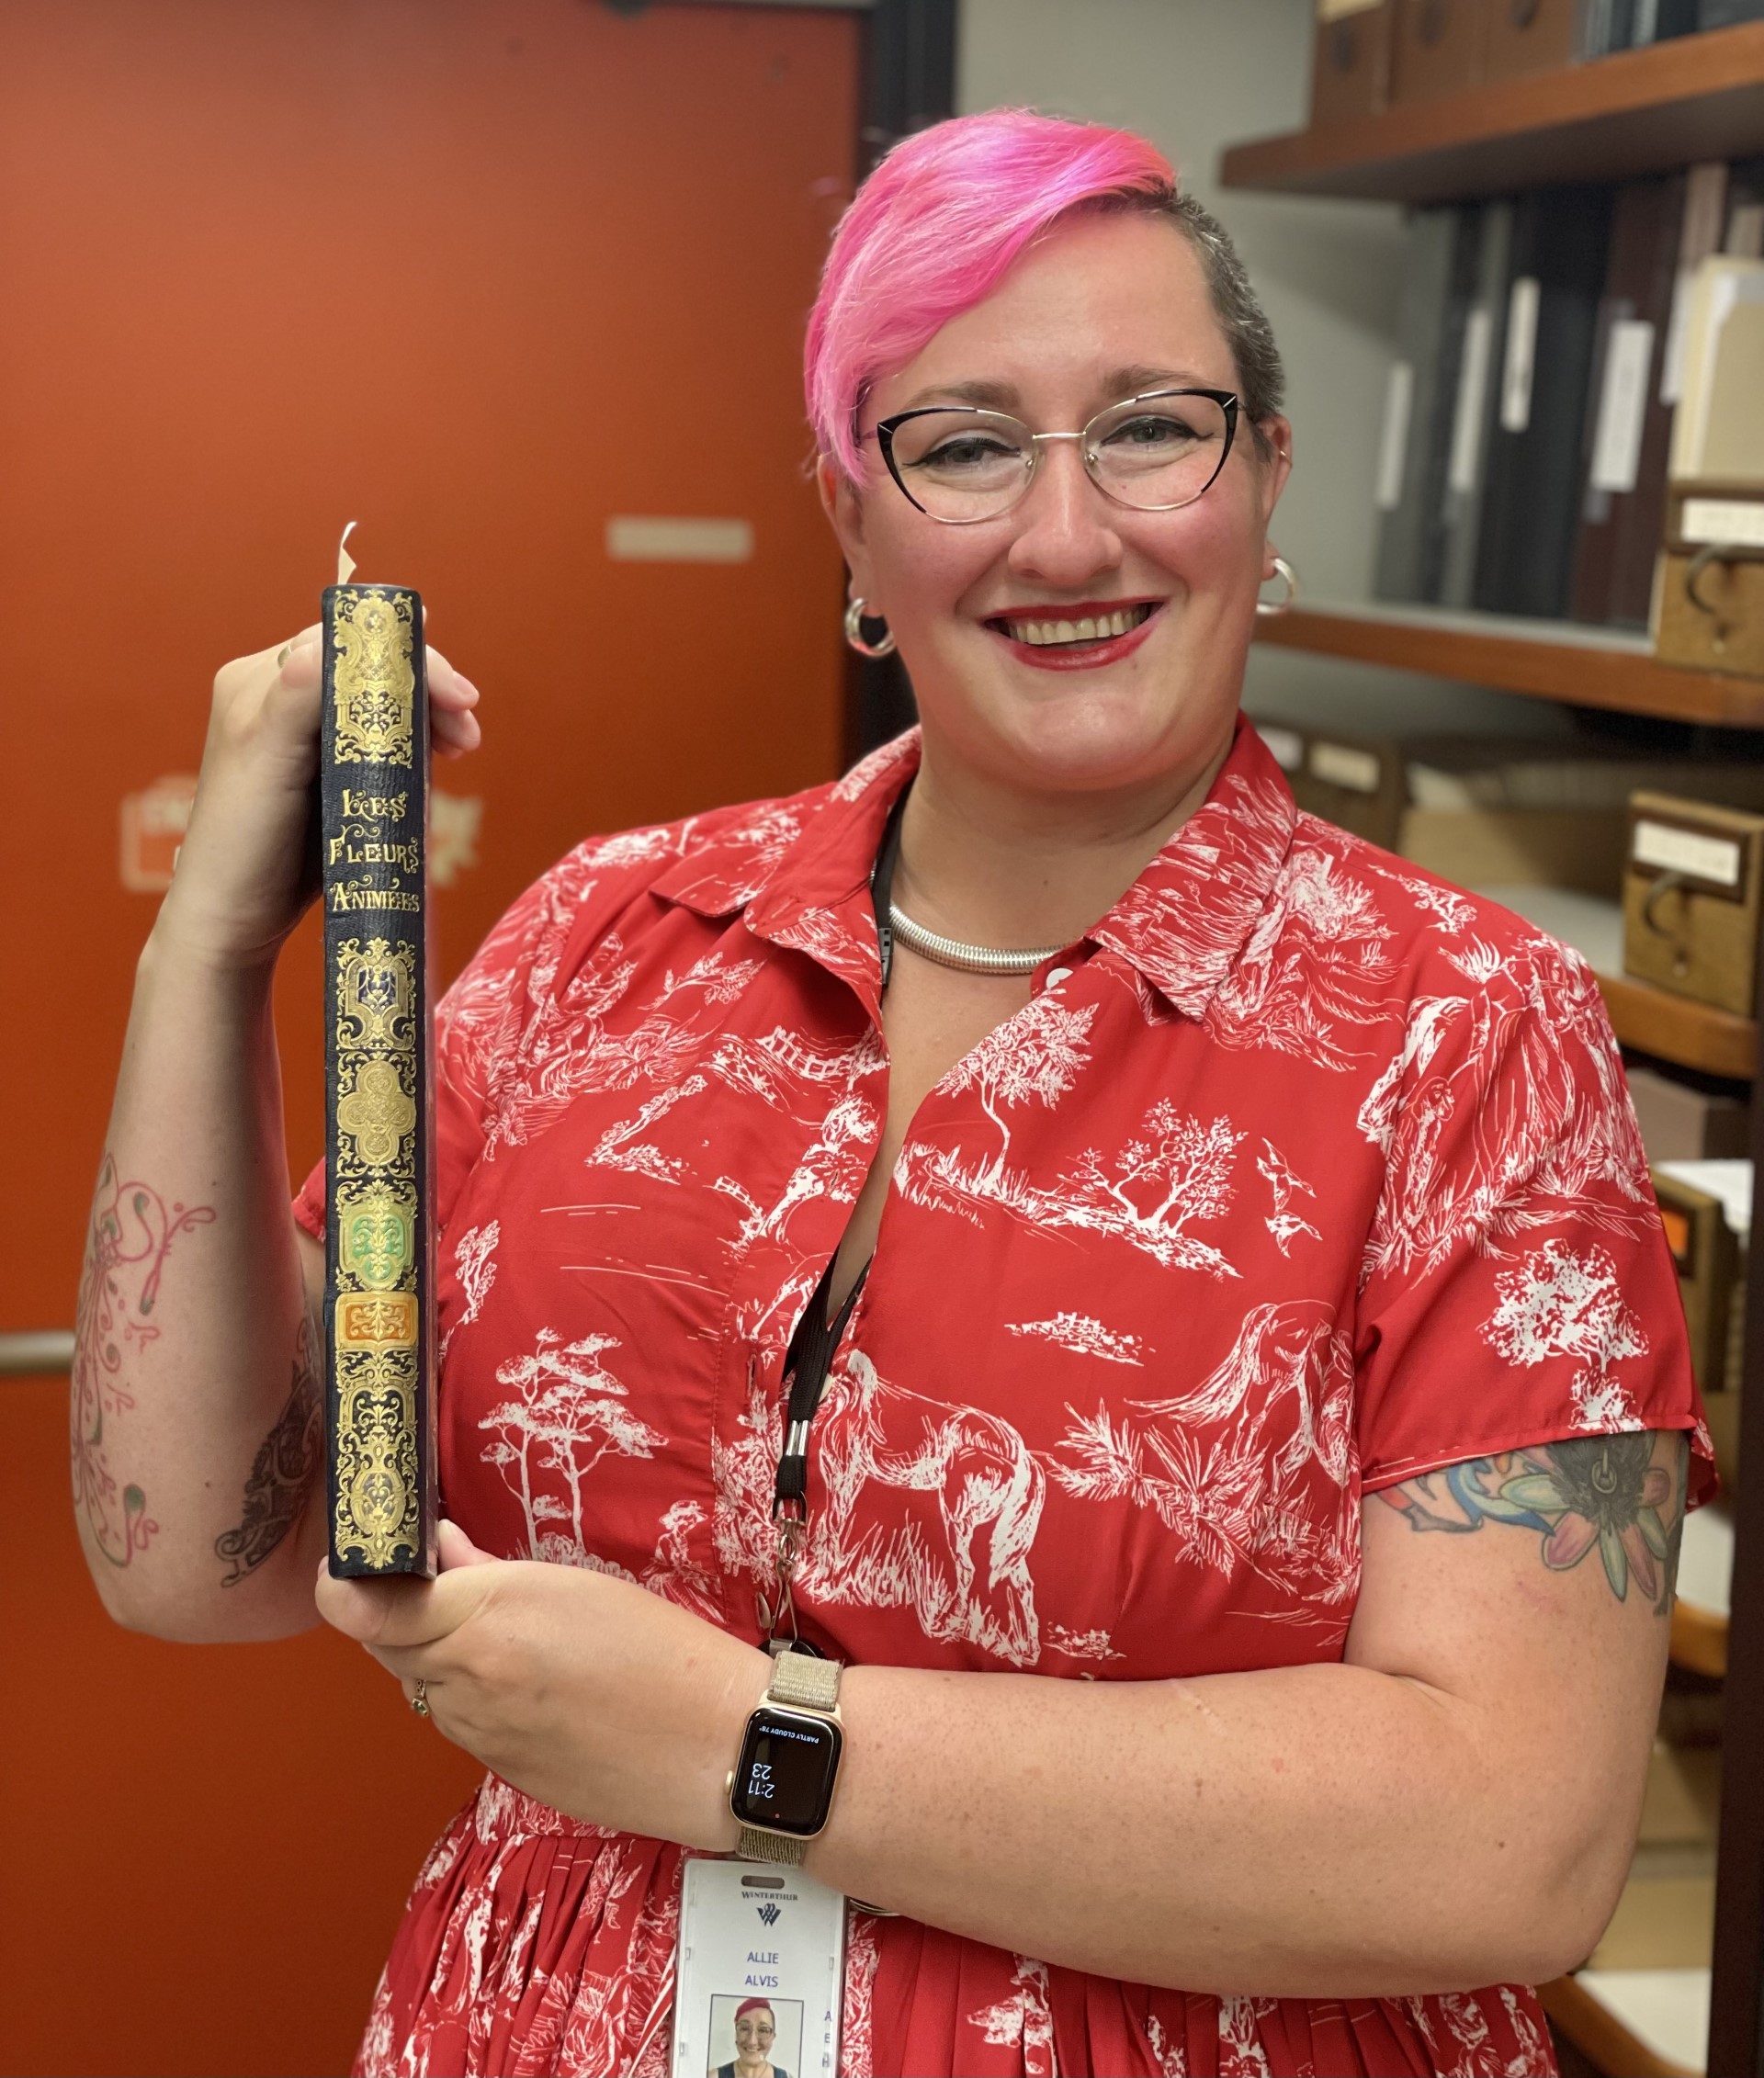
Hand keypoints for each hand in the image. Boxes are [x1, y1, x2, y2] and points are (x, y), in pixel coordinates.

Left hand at [154, 618, 480, 968]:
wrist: (235, 917)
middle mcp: (282, 697)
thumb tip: (327, 645)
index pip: (344, 643)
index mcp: (260, 681)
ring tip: (461, 748)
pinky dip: (416, 747)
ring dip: (429, 718)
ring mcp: (309, 735)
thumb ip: (295, 700)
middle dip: (426, 690)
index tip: (457, 693)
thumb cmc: (241, 842)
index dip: (405, 657)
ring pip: (384, 704)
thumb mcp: (265, 763)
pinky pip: (384, 742)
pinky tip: (436, 765)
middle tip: (467, 729)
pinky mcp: (331, 772)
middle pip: (371, 670)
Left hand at [314, 1521, 766, 1849]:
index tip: (351, 1564)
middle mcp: (465, 1684)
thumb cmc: (665, 1651)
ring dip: (436, 1655)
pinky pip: (460, 1722)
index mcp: (484, 1623)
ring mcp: (478, 1737)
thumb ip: (488, 1574)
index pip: (365, 1609)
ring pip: (421, 1686)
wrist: (718, 1750)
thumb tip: (438, 1552)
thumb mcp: (578, 1586)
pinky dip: (471, 1695)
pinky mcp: (499, 1773)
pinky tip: (529, 1680)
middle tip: (439, 1580)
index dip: (346, 1584)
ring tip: (507, 1631)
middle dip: (397, 1613)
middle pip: (385, 1646)